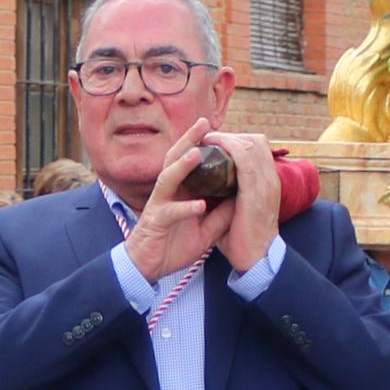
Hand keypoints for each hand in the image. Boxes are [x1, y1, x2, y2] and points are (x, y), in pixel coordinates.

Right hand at [121, 125, 226, 284]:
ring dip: (182, 166)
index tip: (220, 128)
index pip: (191, 161)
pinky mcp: (155, 222)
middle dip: (189, 140)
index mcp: (181, 191)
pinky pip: (170, 212)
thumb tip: (240, 200)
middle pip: (176, 159)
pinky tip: (199, 205)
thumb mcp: (205, 230)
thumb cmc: (173, 245)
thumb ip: (221, 214)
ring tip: (196, 152)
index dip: (204, 145)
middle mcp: (168, 192)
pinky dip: (185, 208)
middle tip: (204, 122)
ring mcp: (159, 205)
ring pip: (168, 178)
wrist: (149, 268)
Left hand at [208, 129, 281, 274]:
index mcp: (269, 182)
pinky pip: (243, 157)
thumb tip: (211, 186)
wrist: (256, 260)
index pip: (259, 148)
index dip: (238, 140)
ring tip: (206, 139)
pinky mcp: (255, 190)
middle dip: (231, 135)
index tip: (216, 143)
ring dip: (227, 137)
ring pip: (251, 143)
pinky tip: (210, 145)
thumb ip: (230, 195)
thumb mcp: (239, 210)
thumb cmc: (243, 238)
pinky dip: (227, 146)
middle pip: (256, 140)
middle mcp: (271, 178)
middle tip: (208, 139)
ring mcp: (266, 183)